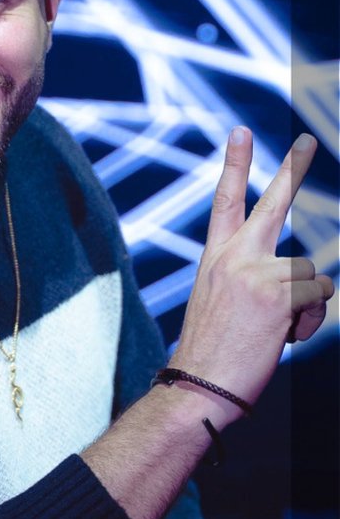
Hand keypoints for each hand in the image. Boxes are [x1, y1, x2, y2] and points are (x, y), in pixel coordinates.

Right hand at [172, 129, 333, 417]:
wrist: (200, 386)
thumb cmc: (213, 353)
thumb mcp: (221, 303)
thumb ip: (252, 279)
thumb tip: (308, 284)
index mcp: (216, 258)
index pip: (226, 201)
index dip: (234, 164)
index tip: (239, 132)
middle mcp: (235, 257)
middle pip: (273, 203)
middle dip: (293, 169)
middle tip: (308, 140)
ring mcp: (257, 272)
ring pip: (310, 274)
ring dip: (305, 307)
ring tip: (275, 331)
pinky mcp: (279, 295)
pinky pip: (319, 297)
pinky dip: (310, 321)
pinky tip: (283, 338)